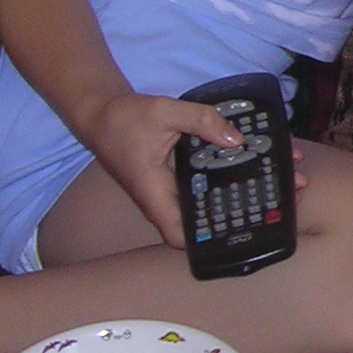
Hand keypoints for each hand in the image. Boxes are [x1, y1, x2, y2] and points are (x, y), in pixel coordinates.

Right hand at [79, 92, 242, 248]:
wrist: (100, 114)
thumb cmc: (123, 118)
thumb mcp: (165, 111)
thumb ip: (202, 121)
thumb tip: (235, 138)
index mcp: (153, 192)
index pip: (177, 236)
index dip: (204, 242)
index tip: (233, 232)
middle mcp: (156, 198)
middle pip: (190, 226)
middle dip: (219, 221)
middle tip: (252, 208)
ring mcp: (159, 192)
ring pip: (189, 209)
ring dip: (214, 202)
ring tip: (247, 191)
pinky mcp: (163, 182)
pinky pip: (187, 193)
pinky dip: (206, 185)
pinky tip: (227, 171)